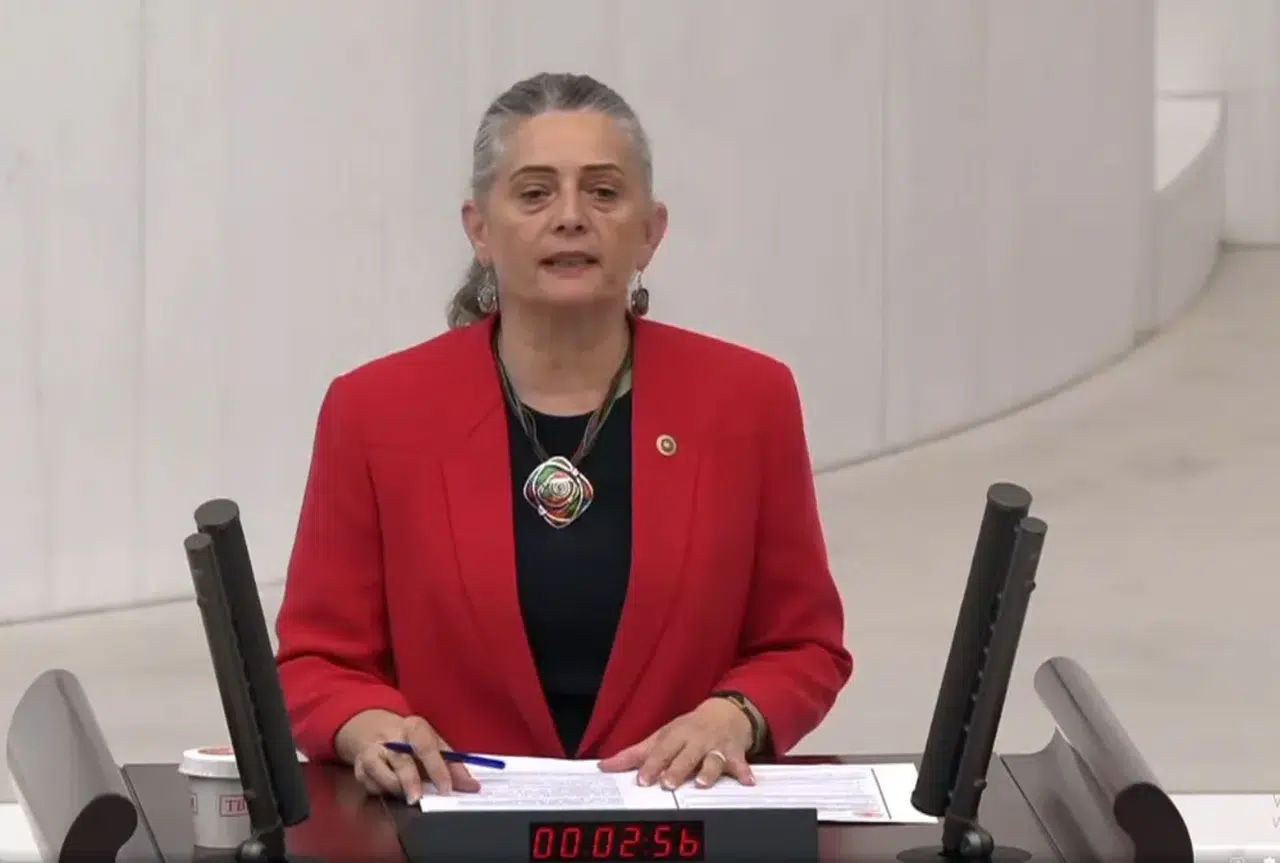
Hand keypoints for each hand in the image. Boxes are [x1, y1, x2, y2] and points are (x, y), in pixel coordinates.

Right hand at [336, 709, 479, 802]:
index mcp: (414, 727)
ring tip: (408, 794)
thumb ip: (453, 764)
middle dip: (411, 782)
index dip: (437, 769)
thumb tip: (472, 787)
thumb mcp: (433, 743)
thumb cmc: (410, 740)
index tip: (446, 789)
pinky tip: (390, 789)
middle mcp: (391, 737)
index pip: (426, 747)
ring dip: (396, 789)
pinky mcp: (359, 767)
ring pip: (381, 775)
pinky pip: (371, 786)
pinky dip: (383, 791)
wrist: (371, 728)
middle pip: (401, 761)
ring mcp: (372, 751)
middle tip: (419, 799)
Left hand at [598, 698, 755, 789]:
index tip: (643, 779)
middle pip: (685, 756)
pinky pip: (741, 764)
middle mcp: (695, 741)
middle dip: (678, 768)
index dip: (652, 764)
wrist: (725, 713)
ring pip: (712, 760)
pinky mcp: (735, 755)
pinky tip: (748, 781)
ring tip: (702, 783)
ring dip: (708, 771)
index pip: (661, 750)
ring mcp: (716, 748)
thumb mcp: (661, 737)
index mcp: (675, 736)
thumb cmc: (688, 729)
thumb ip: (633, 755)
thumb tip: (604, 766)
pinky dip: (745, 772)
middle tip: (668, 783)